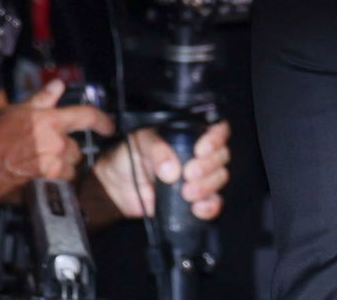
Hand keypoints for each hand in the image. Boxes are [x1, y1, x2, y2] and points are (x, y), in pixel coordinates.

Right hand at [0, 80, 114, 196]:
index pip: (87, 116)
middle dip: (65, 148)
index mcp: (50, 122)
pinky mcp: (44, 187)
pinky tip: (37, 178)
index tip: (109, 126)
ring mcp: (51, 168)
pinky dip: (54, 182)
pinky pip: (59, 184)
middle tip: (45, 148)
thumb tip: (58, 85)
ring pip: (70, 167)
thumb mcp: (13, 111)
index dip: (102, 120)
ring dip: (61, 166)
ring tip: (39, 164)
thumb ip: (40, 99)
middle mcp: (56, 145)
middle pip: (76, 147)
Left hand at [91, 121, 232, 220]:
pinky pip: (213, 202)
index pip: (217, 129)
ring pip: (220, 178)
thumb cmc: (129, 155)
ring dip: (207, 186)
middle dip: (208, 166)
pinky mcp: (195, 199)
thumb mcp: (140, 143)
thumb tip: (172, 171)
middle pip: (221, 156)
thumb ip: (157, 151)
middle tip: (188, 174)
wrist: (115, 185)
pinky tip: (197, 208)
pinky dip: (210, 206)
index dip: (216, 138)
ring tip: (186, 193)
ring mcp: (199, 177)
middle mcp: (198, 154)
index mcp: (190, 133)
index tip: (201, 150)